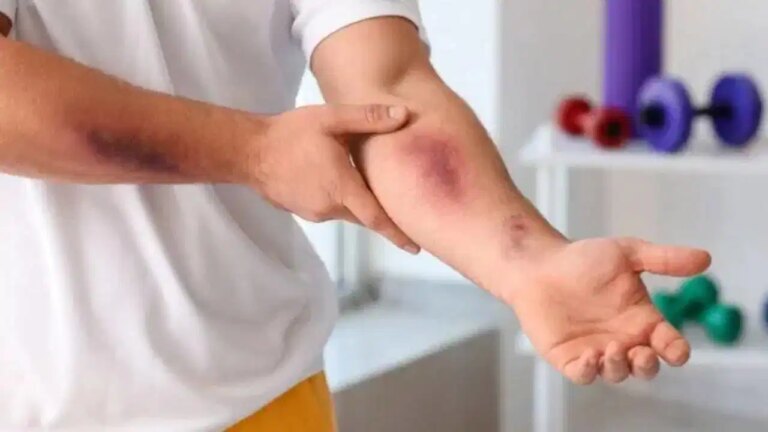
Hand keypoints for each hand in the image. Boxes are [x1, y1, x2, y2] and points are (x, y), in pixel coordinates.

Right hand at [256, 104, 419, 253]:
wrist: (248, 151)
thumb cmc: (290, 134)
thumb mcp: (331, 119)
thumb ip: (368, 118)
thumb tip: (404, 115)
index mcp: (342, 189)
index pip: (377, 219)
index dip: (398, 234)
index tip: (416, 248)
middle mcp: (329, 207)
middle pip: (364, 216)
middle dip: (382, 217)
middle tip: (403, 217)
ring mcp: (313, 212)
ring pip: (345, 211)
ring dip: (356, 203)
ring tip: (365, 187)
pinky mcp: (300, 210)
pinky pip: (327, 208)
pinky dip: (337, 199)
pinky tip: (334, 181)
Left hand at [502, 237, 710, 383]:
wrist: (539, 264)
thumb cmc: (582, 259)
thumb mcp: (626, 253)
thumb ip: (664, 259)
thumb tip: (706, 259)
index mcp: (642, 320)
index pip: (669, 344)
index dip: (676, 350)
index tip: (676, 348)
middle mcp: (623, 340)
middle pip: (645, 367)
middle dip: (648, 365)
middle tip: (641, 352)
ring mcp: (596, 351)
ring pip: (617, 373)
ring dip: (620, 367)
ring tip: (613, 349)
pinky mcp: (569, 358)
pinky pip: (584, 375)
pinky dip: (590, 371)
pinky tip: (591, 357)